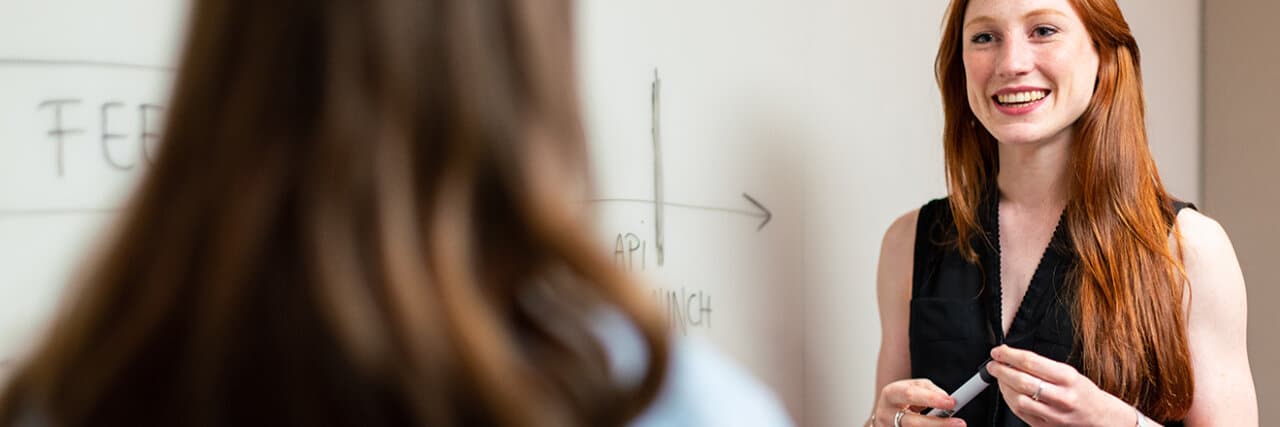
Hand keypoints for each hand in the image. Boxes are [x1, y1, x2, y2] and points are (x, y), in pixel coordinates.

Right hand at [872, 379, 965, 426]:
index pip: (910, 395)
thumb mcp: (913, 387)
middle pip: (913, 423)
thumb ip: (930, 391)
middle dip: (939, 424)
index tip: (951, 402)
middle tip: (960, 423)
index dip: (931, 399)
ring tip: (955, 426)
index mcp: (890, 395)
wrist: (887, 414)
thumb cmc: (902, 399)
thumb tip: (947, 400)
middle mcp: (886, 415)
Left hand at [988, 345, 1135, 425]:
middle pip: (1022, 381)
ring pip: (1019, 400)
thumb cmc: (1082, 391)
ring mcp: (1054, 414)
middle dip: (1001, 371)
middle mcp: (1062, 397)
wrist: (1099, 416)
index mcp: (1068, 378)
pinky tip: (1008, 393)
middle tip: (993, 365)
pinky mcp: (1046, 426)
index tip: (999, 351)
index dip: (1009, 355)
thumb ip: (1042, 366)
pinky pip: (1021, 413)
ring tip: (999, 378)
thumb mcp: (1069, 372)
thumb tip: (1014, 358)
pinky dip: (1010, 401)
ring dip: (1003, 387)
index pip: (1031, 362)